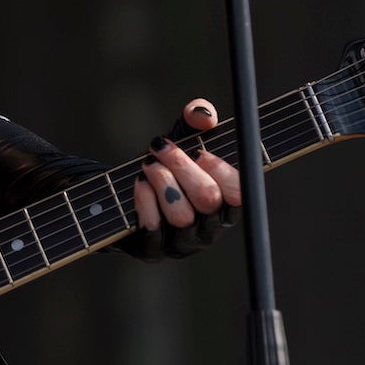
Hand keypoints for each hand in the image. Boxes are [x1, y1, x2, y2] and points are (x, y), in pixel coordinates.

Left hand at [122, 97, 242, 261]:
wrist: (125, 199)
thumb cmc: (166, 167)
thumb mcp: (184, 138)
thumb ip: (197, 118)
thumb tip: (202, 114)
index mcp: (226, 205)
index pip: (239, 192)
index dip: (220, 169)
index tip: (198, 151)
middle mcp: (210, 228)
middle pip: (207, 199)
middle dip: (182, 166)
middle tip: (161, 148)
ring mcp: (183, 243)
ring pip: (181, 215)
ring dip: (162, 181)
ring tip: (147, 164)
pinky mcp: (154, 250)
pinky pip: (154, 229)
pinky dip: (145, 201)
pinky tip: (139, 182)